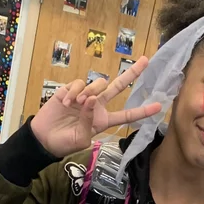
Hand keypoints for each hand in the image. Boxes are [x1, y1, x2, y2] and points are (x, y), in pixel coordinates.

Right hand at [30, 55, 161, 158]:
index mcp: (103, 120)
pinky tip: (66, 103)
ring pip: (98, 83)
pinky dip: (73, 92)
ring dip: (90, 92)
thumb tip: (92, 99)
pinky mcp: (70, 89)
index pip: (127, 115)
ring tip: (77, 104)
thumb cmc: (64, 143)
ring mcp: (85, 96)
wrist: (44, 138)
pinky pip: (78, 83)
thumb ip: (90, 121)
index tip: (159, 106)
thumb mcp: (81, 139)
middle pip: (118, 87)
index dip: (142, 111)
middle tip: (146, 60)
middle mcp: (97, 106)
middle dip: (132, 73)